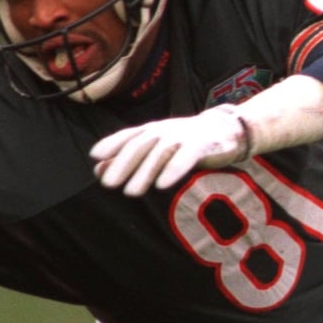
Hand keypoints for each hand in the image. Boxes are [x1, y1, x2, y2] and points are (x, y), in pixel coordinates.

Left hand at [90, 106, 249, 194]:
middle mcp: (164, 131)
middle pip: (140, 146)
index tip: (95, 157)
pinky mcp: (202, 146)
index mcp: (152, 130)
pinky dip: (173, 170)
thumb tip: (98, 169)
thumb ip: (129, 155)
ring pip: (159, 153)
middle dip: (123, 164)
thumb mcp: (157, 145)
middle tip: (108, 184)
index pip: (128, 135)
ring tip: (130, 192)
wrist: (227, 129)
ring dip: (144, 172)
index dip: (111, 144)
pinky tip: (162, 185)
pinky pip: (186, 158)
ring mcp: (183, 137)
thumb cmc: (187, 141)